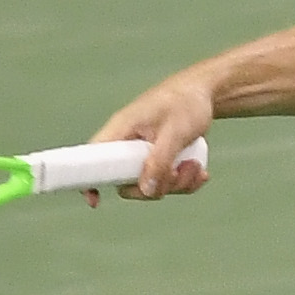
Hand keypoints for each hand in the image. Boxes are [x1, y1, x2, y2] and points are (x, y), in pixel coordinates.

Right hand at [83, 70, 215, 204]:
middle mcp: (128, 145)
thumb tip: (146, 190)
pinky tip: (199, 171)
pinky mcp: (161, 161)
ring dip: (177, 184)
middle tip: (178, 173)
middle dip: (156, 186)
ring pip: (151, 186)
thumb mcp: (175, 131)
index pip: (93, 158)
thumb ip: (160, 161)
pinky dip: (185, 183)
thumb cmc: (186, 103)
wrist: (205, 94)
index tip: (94, 200)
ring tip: (195, 165)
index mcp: (122, 130)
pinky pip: (167, 183)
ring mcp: (144, 155)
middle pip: (127, 182)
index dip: (89, 180)